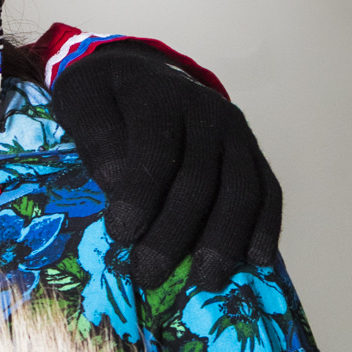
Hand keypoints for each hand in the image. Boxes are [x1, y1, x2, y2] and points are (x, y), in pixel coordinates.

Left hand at [50, 43, 280, 290]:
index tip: (121, 235)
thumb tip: (115, 182)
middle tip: (149, 275)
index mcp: (158, 96)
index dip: (140, 195)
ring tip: (204, 281)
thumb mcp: (83, 101)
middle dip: (175, 233)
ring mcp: (235, 132)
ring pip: (241, 189)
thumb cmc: (105, 96)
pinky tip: (256, 260)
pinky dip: (265, 226)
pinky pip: (268, 190)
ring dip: (224, 239)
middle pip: (199, 179)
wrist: (141, 70)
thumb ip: (97, 136)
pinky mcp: (251, 151)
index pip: (155, 150)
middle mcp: (205, 111)